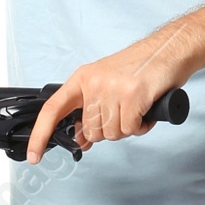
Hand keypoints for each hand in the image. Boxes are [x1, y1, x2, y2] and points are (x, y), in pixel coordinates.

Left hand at [24, 33, 186, 163]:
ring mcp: (113, 89)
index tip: (34, 155)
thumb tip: (81, 140)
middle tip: (125, 111)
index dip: (41, 134)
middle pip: (92, 130)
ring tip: (138, 107)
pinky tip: (146, 110)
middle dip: (110, 129)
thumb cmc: (141, 67)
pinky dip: (142, 126)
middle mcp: (94, 83)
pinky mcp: (133, 95)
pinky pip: (131, 129)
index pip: (53, 109)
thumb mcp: (107, 84)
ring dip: (128, 127)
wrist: (170, 48)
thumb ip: (91, 110)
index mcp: (83, 78)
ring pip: (112, 134)